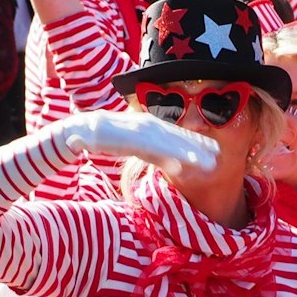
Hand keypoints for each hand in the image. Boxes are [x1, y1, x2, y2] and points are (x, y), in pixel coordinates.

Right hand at [59, 110, 217, 173]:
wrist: (77, 132)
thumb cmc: (107, 139)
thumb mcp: (136, 147)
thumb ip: (156, 154)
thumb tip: (178, 168)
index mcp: (150, 126)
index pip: (178, 134)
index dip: (197, 141)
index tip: (216, 151)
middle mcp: (147, 126)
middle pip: (177, 137)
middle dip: (198, 147)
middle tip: (218, 159)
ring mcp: (137, 131)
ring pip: (167, 143)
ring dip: (187, 153)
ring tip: (206, 164)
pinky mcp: (126, 139)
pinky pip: (149, 150)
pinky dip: (164, 158)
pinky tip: (179, 170)